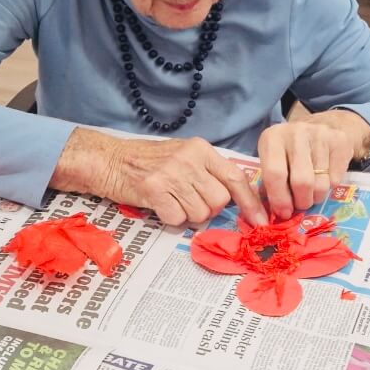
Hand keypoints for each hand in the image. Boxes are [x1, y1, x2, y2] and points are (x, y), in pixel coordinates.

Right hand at [103, 136, 266, 226]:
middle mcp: (189, 159)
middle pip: (219, 201)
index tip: (260, 221)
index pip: (236, 177)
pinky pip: (178, 219)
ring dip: (188, 215)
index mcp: (201, 149)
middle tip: (189, 201)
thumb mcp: (184, 155)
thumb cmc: (148, 160)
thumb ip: (208, 171)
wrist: (109, 160)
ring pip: (200, 213)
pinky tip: (160, 205)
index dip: (251, 202)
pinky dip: (170, 218)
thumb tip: (236, 198)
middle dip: (208, 208)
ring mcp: (172, 174)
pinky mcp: (155, 190)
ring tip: (172, 200)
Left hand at [258, 110, 369, 219]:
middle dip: (301, 201)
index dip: (280, 199)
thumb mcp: (273, 159)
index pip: (275, 174)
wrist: (323, 126)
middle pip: (302, 181)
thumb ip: (270, 182)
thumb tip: (277, 213)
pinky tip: (324, 177)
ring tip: (311, 192)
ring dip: (316, 196)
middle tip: (300, 205)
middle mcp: (296, 132)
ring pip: (321, 183)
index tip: (284, 213)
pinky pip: (336, 179)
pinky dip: (330, 187)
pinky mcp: (339, 141)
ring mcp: (319, 134)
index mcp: (273, 137)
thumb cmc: (291, 150)